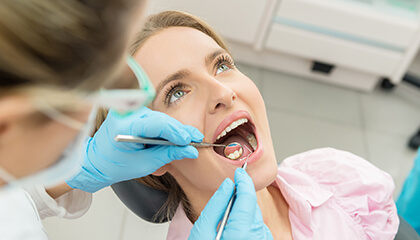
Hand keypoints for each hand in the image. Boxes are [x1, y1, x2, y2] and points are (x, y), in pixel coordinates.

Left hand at [66, 107, 202, 192]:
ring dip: (173, 132)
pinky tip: (174, 139)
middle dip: (179, 132)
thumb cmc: (115, 165)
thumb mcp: (145, 164)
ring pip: (160, 119)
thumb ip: (168, 155)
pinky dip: (164, 130)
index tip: (191, 141)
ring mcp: (128, 111)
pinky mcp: (132, 112)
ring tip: (186, 143)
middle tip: (196, 140)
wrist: (95, 161)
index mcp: (125, 127)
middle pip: (162, 120)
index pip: (158, 124)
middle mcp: (126, 114)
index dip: (177, 132)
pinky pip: (154, 119)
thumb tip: (190, 151)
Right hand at [189, 168, 272, 239]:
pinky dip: (246, 226)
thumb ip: (216, 205)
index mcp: (241, 232)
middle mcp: (258, 237)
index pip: (248, 196)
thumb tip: (227, 185)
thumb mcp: (202, 232)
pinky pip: (257, 229)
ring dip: (243, 214)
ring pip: (255, 217)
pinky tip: (233, 234)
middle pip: (252, 206)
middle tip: (226, 199)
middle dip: (240, 199)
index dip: (243, 181)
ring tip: (225, 225)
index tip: (239, 172)